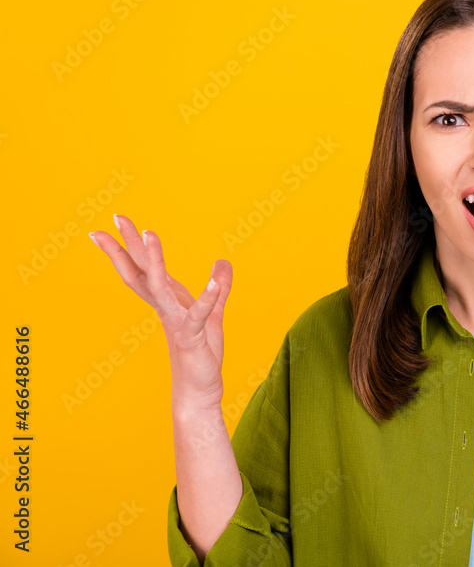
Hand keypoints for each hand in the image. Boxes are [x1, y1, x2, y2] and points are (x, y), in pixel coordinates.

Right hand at [90, 214, 232, 409]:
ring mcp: (176, 321)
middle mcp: (166, 308)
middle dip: (128, 245)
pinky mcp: (192, 335)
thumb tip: (223, 262)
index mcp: (168, 300)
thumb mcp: (214, 315)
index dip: (131, 245)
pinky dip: (208, 296)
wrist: (199, 390)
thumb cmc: (201, 353)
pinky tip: (216, 278)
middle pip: (142, 271)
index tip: (117, 221)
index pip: (145, 268)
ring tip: (148, 233)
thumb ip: (220, 289)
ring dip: (155, 260)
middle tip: (115, 218)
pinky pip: (198, 313)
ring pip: (159, 286)